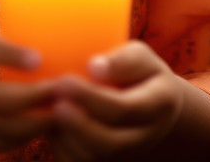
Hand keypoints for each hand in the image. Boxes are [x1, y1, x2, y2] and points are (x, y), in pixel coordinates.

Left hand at [49, 41, 184, 161]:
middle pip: (110, 142)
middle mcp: (144, 136)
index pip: (125, 109)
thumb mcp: (142, 57)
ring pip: (94, 158)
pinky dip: (63, 148)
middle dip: (78, 125)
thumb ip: (123, 60)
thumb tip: (94, 66)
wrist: (155, 108)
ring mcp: (126, 153)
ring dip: (68, 137)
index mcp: (158, 104)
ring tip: (51, 110)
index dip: (92, 98)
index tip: (65, 80)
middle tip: (55, 102)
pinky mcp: (108, 161)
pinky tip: (52, 125)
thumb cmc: (142, 74)